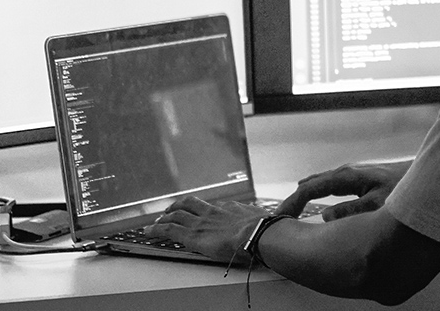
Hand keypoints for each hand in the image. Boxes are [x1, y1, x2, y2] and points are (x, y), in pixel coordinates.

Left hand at [146, 196, 272, 262]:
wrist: (259, 235)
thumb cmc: (269, 232)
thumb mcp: (276, 220)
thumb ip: (279, 218)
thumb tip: (291, 220)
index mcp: (233, 210)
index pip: (215, 207)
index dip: (205, 210)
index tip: (201, 212)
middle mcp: (214, 212)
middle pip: (191, 204)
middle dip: (179, 206)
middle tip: (171, 210)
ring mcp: (202, 223)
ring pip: (176, 215)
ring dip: (165, 217)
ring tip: (157, 221)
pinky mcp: (193, 235)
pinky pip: (169, 230)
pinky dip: (156, 229)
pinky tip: (148, 232)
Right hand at [275, 160, 408, 220]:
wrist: (427, 176)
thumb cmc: (405, 190)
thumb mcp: (377, 205)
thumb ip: (351, 212)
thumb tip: (325, 217)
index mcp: (347, 177)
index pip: (310, 189)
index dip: (293, 202)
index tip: (279, 216)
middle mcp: (347, 172)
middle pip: (313, 183)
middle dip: (296, 198)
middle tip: (281, 215)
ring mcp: (354, 173)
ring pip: (322, 182)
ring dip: (307, 194)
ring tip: (293, 205)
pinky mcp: (362, 177)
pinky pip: (332, 184)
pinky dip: (319, 191)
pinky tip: (321, 196)